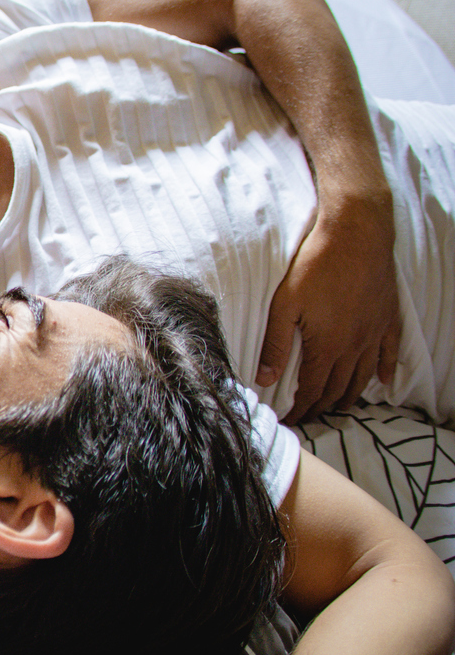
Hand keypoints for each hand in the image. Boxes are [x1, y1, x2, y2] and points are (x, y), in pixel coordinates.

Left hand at [256, 197, 400, 423]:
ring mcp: (375, 333)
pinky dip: (385, 371)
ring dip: (349, 395)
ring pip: (364, 376)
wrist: (356, 235)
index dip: (301, 409)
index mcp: (327, 346)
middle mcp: (355, 346)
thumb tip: (264, 379)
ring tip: (337, 407)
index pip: (313, 390)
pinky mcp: (388, 318)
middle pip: (338, 388)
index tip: (290, 420)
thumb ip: (275, 345)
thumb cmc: (315, 266)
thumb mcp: (284, 305)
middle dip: (321, 407)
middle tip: (309, 416)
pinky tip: (382, 382)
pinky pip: (390, 353)